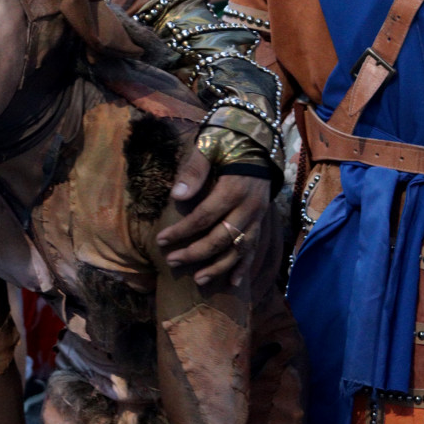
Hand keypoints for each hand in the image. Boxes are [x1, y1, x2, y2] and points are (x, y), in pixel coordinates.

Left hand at [158, 142, 270, 286]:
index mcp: (233, 189)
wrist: (258, 141)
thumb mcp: (209, 146)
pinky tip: (233, 283)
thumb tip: (177, 196)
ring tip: (199, 279)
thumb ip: (194, 171)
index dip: (182, 231)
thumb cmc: (227, 142)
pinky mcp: (261, 222)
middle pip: (220, 238)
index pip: (204, 217)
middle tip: (172, 261)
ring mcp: (257, 217)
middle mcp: (249, 207)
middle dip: (195, 253)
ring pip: (239, 249)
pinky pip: (254, 249)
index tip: (161, 241)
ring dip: (219, 267)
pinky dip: (244, 267)